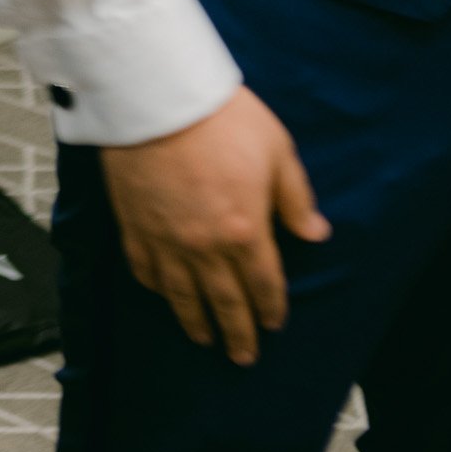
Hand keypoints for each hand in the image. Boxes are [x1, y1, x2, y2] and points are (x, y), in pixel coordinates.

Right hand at [99, 84, 329, 364]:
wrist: (157, 95)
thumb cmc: (221, 117)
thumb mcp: (277, 149)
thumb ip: (295, 197)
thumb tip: (316, 233)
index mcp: (245, 231)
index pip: (263, 284)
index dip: (271, 308)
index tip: (274, 323)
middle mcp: (205, 247)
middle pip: (225, 303)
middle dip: (237, 333)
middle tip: (243, 356)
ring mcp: (166, 241)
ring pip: (183, 297)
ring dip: (197, 323)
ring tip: (204, 339)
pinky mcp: (134, 226)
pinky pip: (146, 271)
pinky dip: (156, 289)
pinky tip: (164, 295)